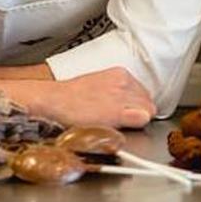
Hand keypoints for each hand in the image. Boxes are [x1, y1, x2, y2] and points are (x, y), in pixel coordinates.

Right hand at [39, 67, 156, 128]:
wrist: (52, 102)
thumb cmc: (69, 98)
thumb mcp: (97, 84)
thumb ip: (115, 91)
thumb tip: (125, 102)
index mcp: (120, 74)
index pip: (143, 92)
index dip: (137, 105)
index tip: (129, 112)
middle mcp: (125, 82)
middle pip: (148, 101)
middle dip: (139, 112)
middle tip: (122, 121)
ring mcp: (123, 96)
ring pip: (148, 110)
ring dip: (137, 119)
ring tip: (118, 124)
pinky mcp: (119, 111)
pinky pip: (143, 118)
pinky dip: (137, 124)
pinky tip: (124, 127)